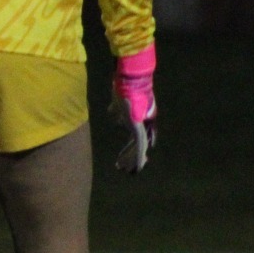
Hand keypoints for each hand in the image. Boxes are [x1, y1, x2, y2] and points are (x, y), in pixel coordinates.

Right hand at [110, 44, 157, 172]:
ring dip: (132, 160)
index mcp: (137, 120)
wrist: (129, 82)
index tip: (122, 157)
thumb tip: (111, 114)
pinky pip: (139, 147)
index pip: (135, 138)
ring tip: (126, 170)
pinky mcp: (139, 128)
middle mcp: (142, 125)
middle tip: (124, 168)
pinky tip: (137, 167)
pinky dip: (138, 158)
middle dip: (130, 157)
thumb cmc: (122, 89)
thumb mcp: (117, 102)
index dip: (130, 149)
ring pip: (138, 149)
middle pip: (137, 145)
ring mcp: (142, 127)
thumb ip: (115, 109)